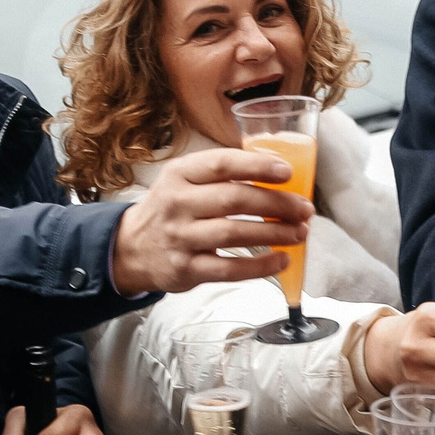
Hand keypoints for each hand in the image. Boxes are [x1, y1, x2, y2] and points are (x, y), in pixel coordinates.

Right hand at [108, 147, 311, 295]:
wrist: (130, 248)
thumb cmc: (170, 209)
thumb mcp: (184, 180)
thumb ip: (221, 173)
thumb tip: (278, 171)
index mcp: (180, 174)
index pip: (221, 164)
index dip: (257, 167)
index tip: (287, 172)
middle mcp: (177, 203)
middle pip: (234, 200)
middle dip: (277, 204)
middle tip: (304, 209)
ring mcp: (180, 238)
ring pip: (234, 234)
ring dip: (274, 234)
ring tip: (300, 233)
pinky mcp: (186, 269)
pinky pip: (229, 269)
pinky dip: (260, 267)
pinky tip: (281, 261)